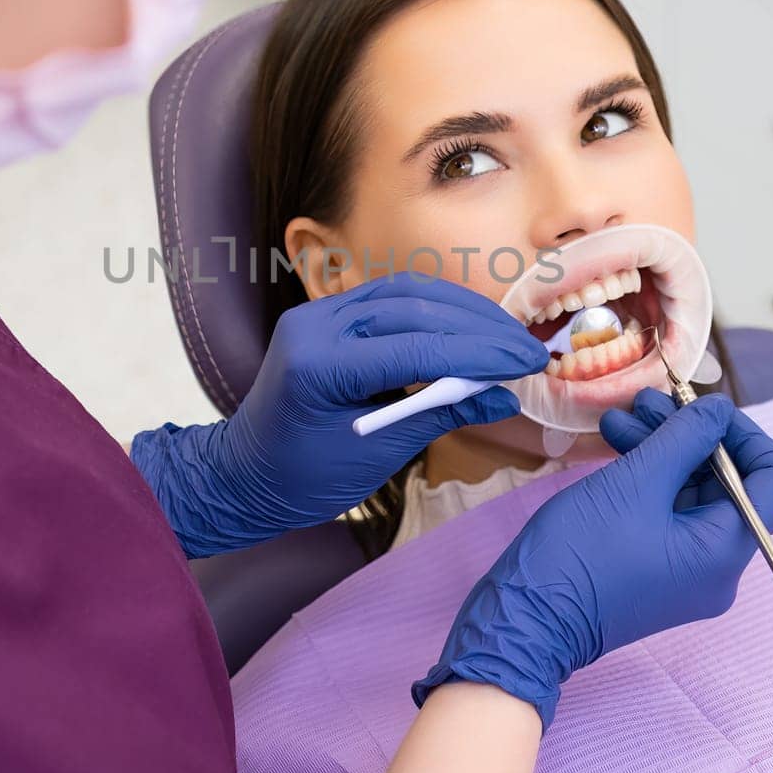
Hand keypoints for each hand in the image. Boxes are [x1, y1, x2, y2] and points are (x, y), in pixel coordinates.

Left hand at [131, 273, 548, 557]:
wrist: (244, 474)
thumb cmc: (303, 479)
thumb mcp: (375, 455)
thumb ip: (438, 416)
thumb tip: (505, 396)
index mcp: (318, 365)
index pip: (414, 346)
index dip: (479, 353)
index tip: (527, 364)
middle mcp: (315, 325)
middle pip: (414, 308)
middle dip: (479, 329)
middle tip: (529, 352)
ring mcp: (318, 313)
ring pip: (406, 292)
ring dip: (463, 311)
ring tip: (508, 338)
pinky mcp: (328, 314)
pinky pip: (390, 298)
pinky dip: (436, 311)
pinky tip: (470, 328)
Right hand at [413, 390, 772, 729]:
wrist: (527, 619)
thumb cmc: (581, 552)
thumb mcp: (635, 483)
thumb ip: (684, 439)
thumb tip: (719, 410)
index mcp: (726, 550)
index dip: (746, 435)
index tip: (701, 410)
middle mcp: (719, 566)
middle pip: (730, 482)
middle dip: (689, 435)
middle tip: (645, 402)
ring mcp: (687, 569)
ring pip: (693, 491)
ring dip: (661, 448)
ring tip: (617, 418)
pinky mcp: (657, 567)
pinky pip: (669, 511)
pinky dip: (647, 475)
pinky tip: (613, 444)